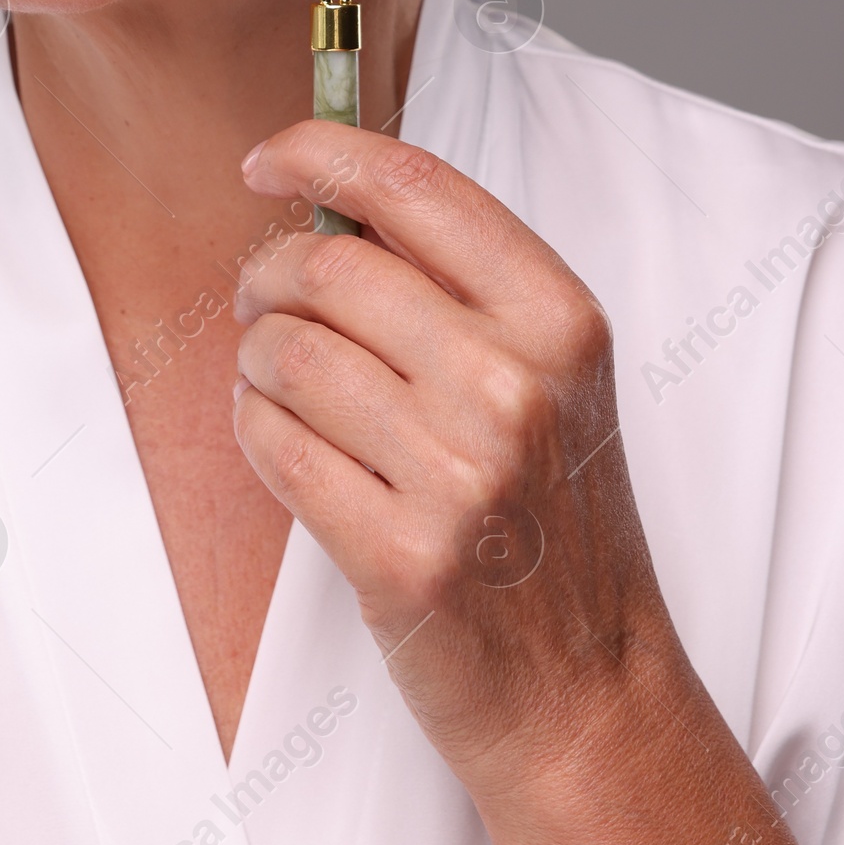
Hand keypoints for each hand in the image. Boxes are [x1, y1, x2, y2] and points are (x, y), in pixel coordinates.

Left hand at [233, 120, 843, 844]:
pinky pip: (273, 446)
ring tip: (277, 381)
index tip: (268, 160)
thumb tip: (331, 196)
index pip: (415, 189)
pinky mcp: (400, 557)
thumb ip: (461, 284)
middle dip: (268, 275)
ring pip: (286, 354)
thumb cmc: (556, 519)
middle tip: (260, 299)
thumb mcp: (552, 376)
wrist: (587, 691)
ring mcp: (459, 476)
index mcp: (559, 319)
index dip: (320, 154)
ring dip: (256, 359)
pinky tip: (283, 441)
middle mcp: (515, 387)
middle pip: (329, 269)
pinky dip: (256, 432)